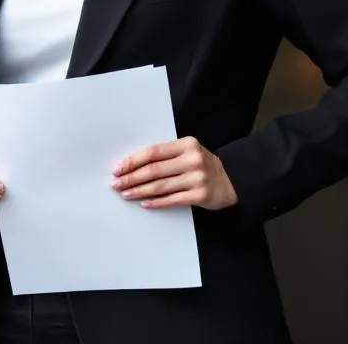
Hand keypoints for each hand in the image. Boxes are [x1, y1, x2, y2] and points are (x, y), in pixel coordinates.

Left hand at [110, 136, 236, 209]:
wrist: (231, 180)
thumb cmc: (201, 165)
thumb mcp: (187, 152)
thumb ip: (165, 155)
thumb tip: (132, 165)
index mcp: (186, 144)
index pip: (153, 152)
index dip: (133, 161)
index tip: (117, 169)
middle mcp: (192, 160)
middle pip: (154, 170)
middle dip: (131, 178)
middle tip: (116, 184)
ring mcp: (197, 178)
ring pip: (160, 186)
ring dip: (139, 191)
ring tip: (126, 194)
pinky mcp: (200, 195)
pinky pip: (172, 200)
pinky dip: (156, 202)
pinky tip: (144, 203)